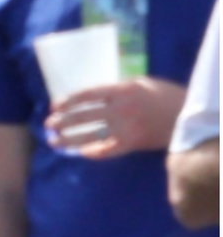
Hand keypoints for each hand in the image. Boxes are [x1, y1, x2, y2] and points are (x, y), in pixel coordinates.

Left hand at [44, 77, 187, 158]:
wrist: (188, 115)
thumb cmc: (163, 95)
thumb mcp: (140, 83)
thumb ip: (116, 89)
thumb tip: (93, 96)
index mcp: (122, 90)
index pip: (88, 95)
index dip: (69, 101)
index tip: (54, 106)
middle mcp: (122, 109)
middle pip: (86, 116)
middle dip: (64, 121)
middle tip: (48, 125)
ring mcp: (127, 128)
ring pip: (93, 135)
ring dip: (72, 139)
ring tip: (55, 141)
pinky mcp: (134, 143)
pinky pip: (109, 150)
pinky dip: (95, 152)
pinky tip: (83, 153)